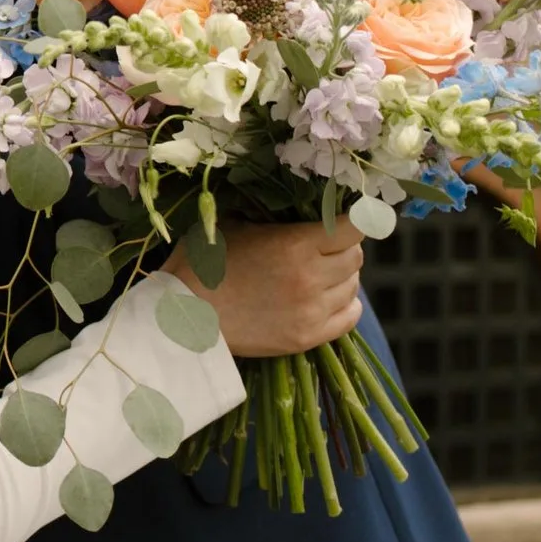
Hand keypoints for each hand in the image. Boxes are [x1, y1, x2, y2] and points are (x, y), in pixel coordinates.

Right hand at [175, 222, 362, 356]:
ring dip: (342, 277)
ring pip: (353, 287)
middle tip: (324, 247)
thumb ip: (274, 216)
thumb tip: (303, 203)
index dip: (355, 220)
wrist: (184, 315)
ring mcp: (310, 311)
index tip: (348, 218)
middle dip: (344, 248)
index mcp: (295, 244)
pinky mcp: (306, 338)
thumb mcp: (236, 223)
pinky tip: (329, 298)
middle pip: (356, 257)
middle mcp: (310, 278)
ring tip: (319, 273)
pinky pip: (349, 318)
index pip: (354, 227)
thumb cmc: (204, 261)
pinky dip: (346, 305)